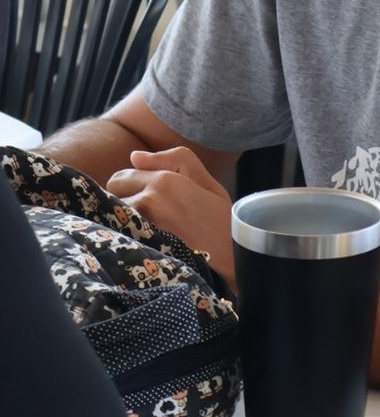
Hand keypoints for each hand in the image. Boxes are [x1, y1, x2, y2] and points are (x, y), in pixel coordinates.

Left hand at [107, 146, 234, 284]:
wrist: (232, 259)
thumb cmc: (222, 222)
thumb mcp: (208, 183)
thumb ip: (175, 160)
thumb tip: (134, 156)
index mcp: (164, 179)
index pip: (121, 177)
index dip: (131, 186)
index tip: (146, 197)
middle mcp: (148, 199)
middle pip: (111, 195)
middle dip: (122, 200)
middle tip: (145, 213)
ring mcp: (141, 225)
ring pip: (114, 215)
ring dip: (123, 220)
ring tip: (145, 229)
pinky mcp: (139, 247)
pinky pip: (119, 235)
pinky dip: (125, 236)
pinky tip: (144, 243)